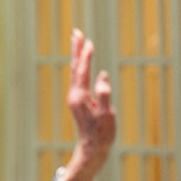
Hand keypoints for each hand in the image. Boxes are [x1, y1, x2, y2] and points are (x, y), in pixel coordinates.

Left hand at [63, 29, 115, 180]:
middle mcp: (74, 95)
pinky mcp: (79, 101)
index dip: (86, 56)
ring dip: (78, 56)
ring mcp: (76, 98)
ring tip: (79, 42)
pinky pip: (79, 79)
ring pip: (76, 72)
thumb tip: (103, 76)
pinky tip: (83, 64)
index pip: (82, 71)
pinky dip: (81, 67)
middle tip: (76, 32)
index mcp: (80, 97)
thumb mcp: (106, 115)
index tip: (88, 42)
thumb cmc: (101, 133)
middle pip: (75, 68)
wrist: (92, 148)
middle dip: (76, 50)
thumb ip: (104, 95)